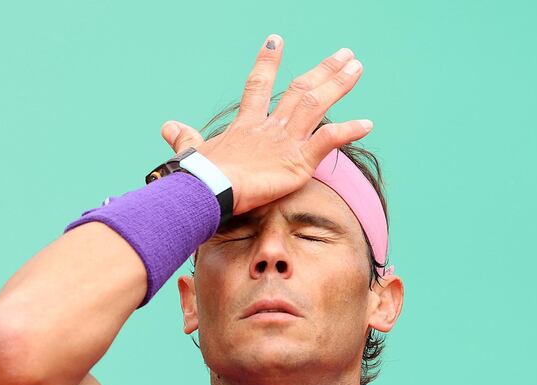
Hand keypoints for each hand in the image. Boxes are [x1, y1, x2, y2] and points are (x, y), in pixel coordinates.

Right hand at [160, 35, 371, 214]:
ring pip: (317, 104)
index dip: (268, 62)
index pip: (258, 85)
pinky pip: (329, 140)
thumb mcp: (193, 152)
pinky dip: (349, 130)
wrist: (207, 191)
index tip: (277, 40)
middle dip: (323, 70)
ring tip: (357, 66)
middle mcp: (269, 127)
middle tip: (344, 53)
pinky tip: (368, 123)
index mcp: (246, 125)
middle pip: (300, 89)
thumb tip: (168, 126)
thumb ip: (186, 138)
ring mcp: (285, 142)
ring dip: (338, 84)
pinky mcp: (298, 161)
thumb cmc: (199, 177)